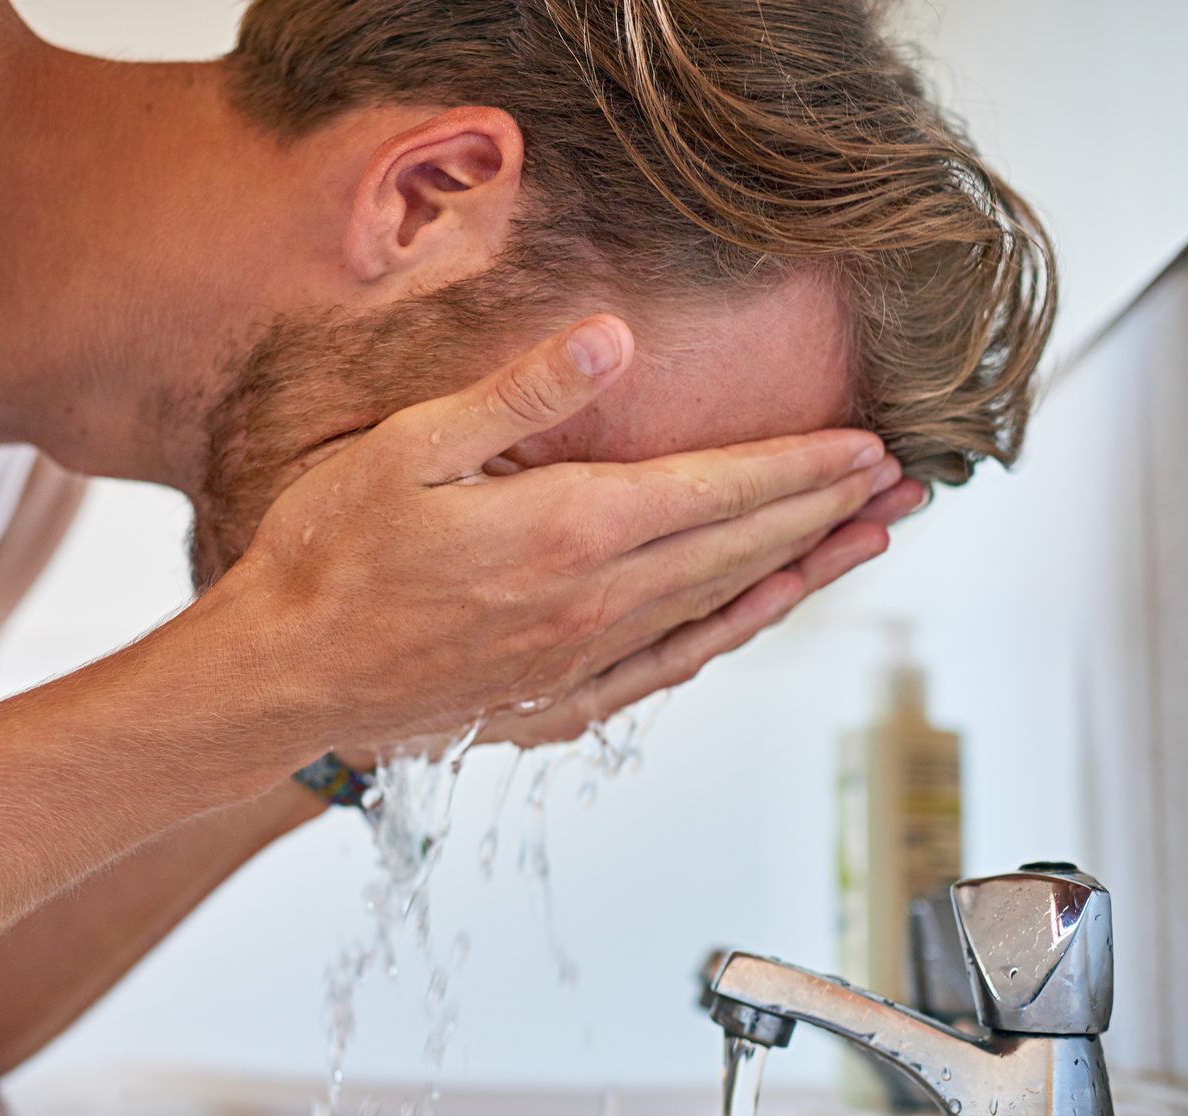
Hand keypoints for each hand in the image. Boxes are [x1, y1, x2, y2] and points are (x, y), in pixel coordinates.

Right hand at [217, 315, 899, 749]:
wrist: (283, 675)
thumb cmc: (331, 555)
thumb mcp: (411, 449)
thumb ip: (521, 394)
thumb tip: (614, 340)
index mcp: (567, 533)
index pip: (717, 491)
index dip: (800, 466)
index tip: (868, 444)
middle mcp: (592, 606)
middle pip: (739, 550)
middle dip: (828, 511)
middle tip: (904, 484)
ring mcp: (580, 663)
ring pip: (720, 610)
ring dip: (801, 572)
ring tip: (865, 541)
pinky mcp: (556, 702)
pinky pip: (670, 667)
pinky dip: (730, 634)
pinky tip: (758, 612)